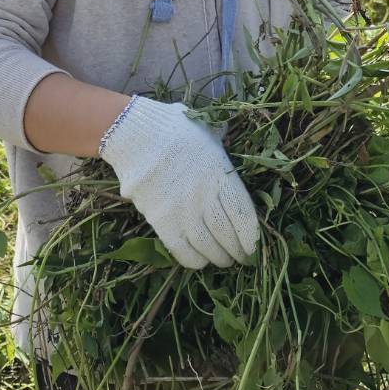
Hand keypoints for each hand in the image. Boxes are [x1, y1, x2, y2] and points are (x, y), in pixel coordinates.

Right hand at [99, 98, 258, 268]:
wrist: (135, 133)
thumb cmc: (174, 129)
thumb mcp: (208, 133)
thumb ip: (222, 148)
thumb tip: (229, 145)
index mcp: (220, 175)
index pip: (243, 215)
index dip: (251, 236)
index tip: (253, 245)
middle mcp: (204, 197)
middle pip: (227, 235)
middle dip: (237, 250)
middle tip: (240, 256)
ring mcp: (181, 211)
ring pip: (207, 246)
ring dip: (218, 258)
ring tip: (223, 260)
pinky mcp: (160, 221)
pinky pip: (181, 250)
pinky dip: (194, 260)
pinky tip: (200, 261)